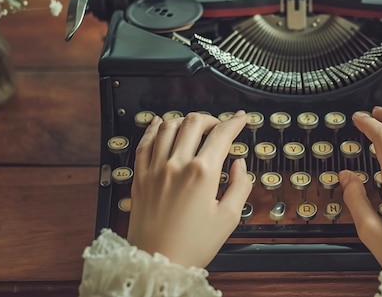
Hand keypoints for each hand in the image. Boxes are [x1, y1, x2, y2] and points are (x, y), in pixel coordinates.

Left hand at [126, 110, 251, 267]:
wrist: (157, 262)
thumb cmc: (192, 245)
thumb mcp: (228, 218)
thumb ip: (240, 186)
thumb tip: (239, 165)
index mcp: (203, 173)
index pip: (222, 134)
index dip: (235, 122)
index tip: (241, 118)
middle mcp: (177, 165)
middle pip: (194, 122)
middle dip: (211, 119)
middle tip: (219, 126)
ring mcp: (155, 168)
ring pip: (169, 126)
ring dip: (185, 120)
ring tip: (194, 126)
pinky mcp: (140, 176)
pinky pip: (144, 142)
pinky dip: (153, 128)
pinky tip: (160, 123)